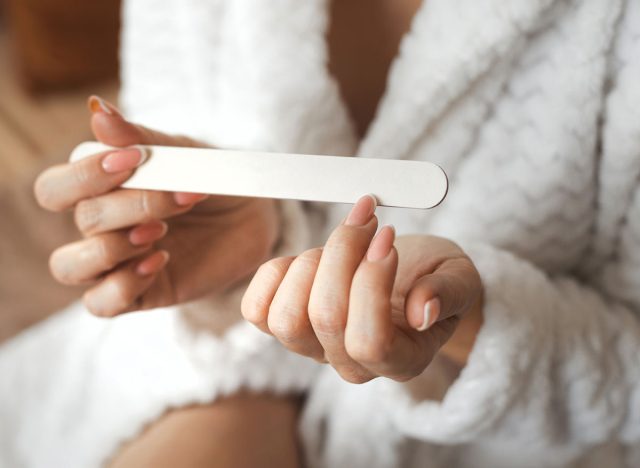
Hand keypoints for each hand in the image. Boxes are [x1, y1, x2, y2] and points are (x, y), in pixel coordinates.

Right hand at [35, 96, 279, 316]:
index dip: (84, 175)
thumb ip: (141, 138)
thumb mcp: (184, 154)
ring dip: (112, 249)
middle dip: (129, 207)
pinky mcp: (139, 293)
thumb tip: (97, 109)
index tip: (133, 160)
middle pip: (82, 221)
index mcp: (99, 189)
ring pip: (70, 267)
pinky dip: (122, 285)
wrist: (253, 216)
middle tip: (178, 198)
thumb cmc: (210, 179)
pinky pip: (101, 303)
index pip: (56, 188)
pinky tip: (159, 261)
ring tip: (158, 233)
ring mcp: (117, 263)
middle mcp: (100, 228)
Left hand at [241, 195, 482, 382]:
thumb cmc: (435, 276)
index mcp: (402, 360)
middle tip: (367, 218)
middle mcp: (351, 363)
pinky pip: (257, 310)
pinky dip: (276, 274)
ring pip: (286, 318)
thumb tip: (423, 312)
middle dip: (343, 254)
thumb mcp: (459, 277)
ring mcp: (313, 348)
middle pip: (326, 318)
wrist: (410, 275)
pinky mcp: (285, 325)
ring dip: (312, 263)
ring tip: (340, 239)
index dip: (371, 284)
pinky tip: (309, 255)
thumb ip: (448, 293)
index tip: (387, 236)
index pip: (371, 342)